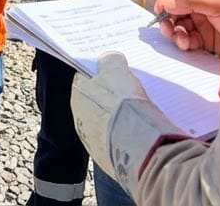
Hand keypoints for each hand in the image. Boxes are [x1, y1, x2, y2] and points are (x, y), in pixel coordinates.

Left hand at [72, 52, 181, 200]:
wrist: (140, 145)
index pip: (85, 79)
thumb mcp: (116, 70)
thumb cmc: (124, 104)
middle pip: (96, 103)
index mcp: (77, 94)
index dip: (101, 74)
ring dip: (119, 120)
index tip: (115, 72)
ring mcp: (93, 142)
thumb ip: (110, 60)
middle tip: (130, 93)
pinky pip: (118, 145)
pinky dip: (127, 139)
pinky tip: (142, 134)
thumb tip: (109, 58)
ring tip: (140, 115)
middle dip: (111, 98)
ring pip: (107, 125)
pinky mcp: (109, 160)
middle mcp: (79, 119)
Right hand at [155, 0, 219, 54]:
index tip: (161, 9)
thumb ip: (192, 0)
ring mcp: (203, 19)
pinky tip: (188, 44)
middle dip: (168, 17)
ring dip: (175, 32)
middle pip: (173, 5)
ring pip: (178, 23)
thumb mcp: (219, 4)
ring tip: (180, 40)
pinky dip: (183, 41)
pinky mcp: (206, 37)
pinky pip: (186, 37)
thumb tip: (169, 4)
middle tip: (166, 29)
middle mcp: (201, 1)